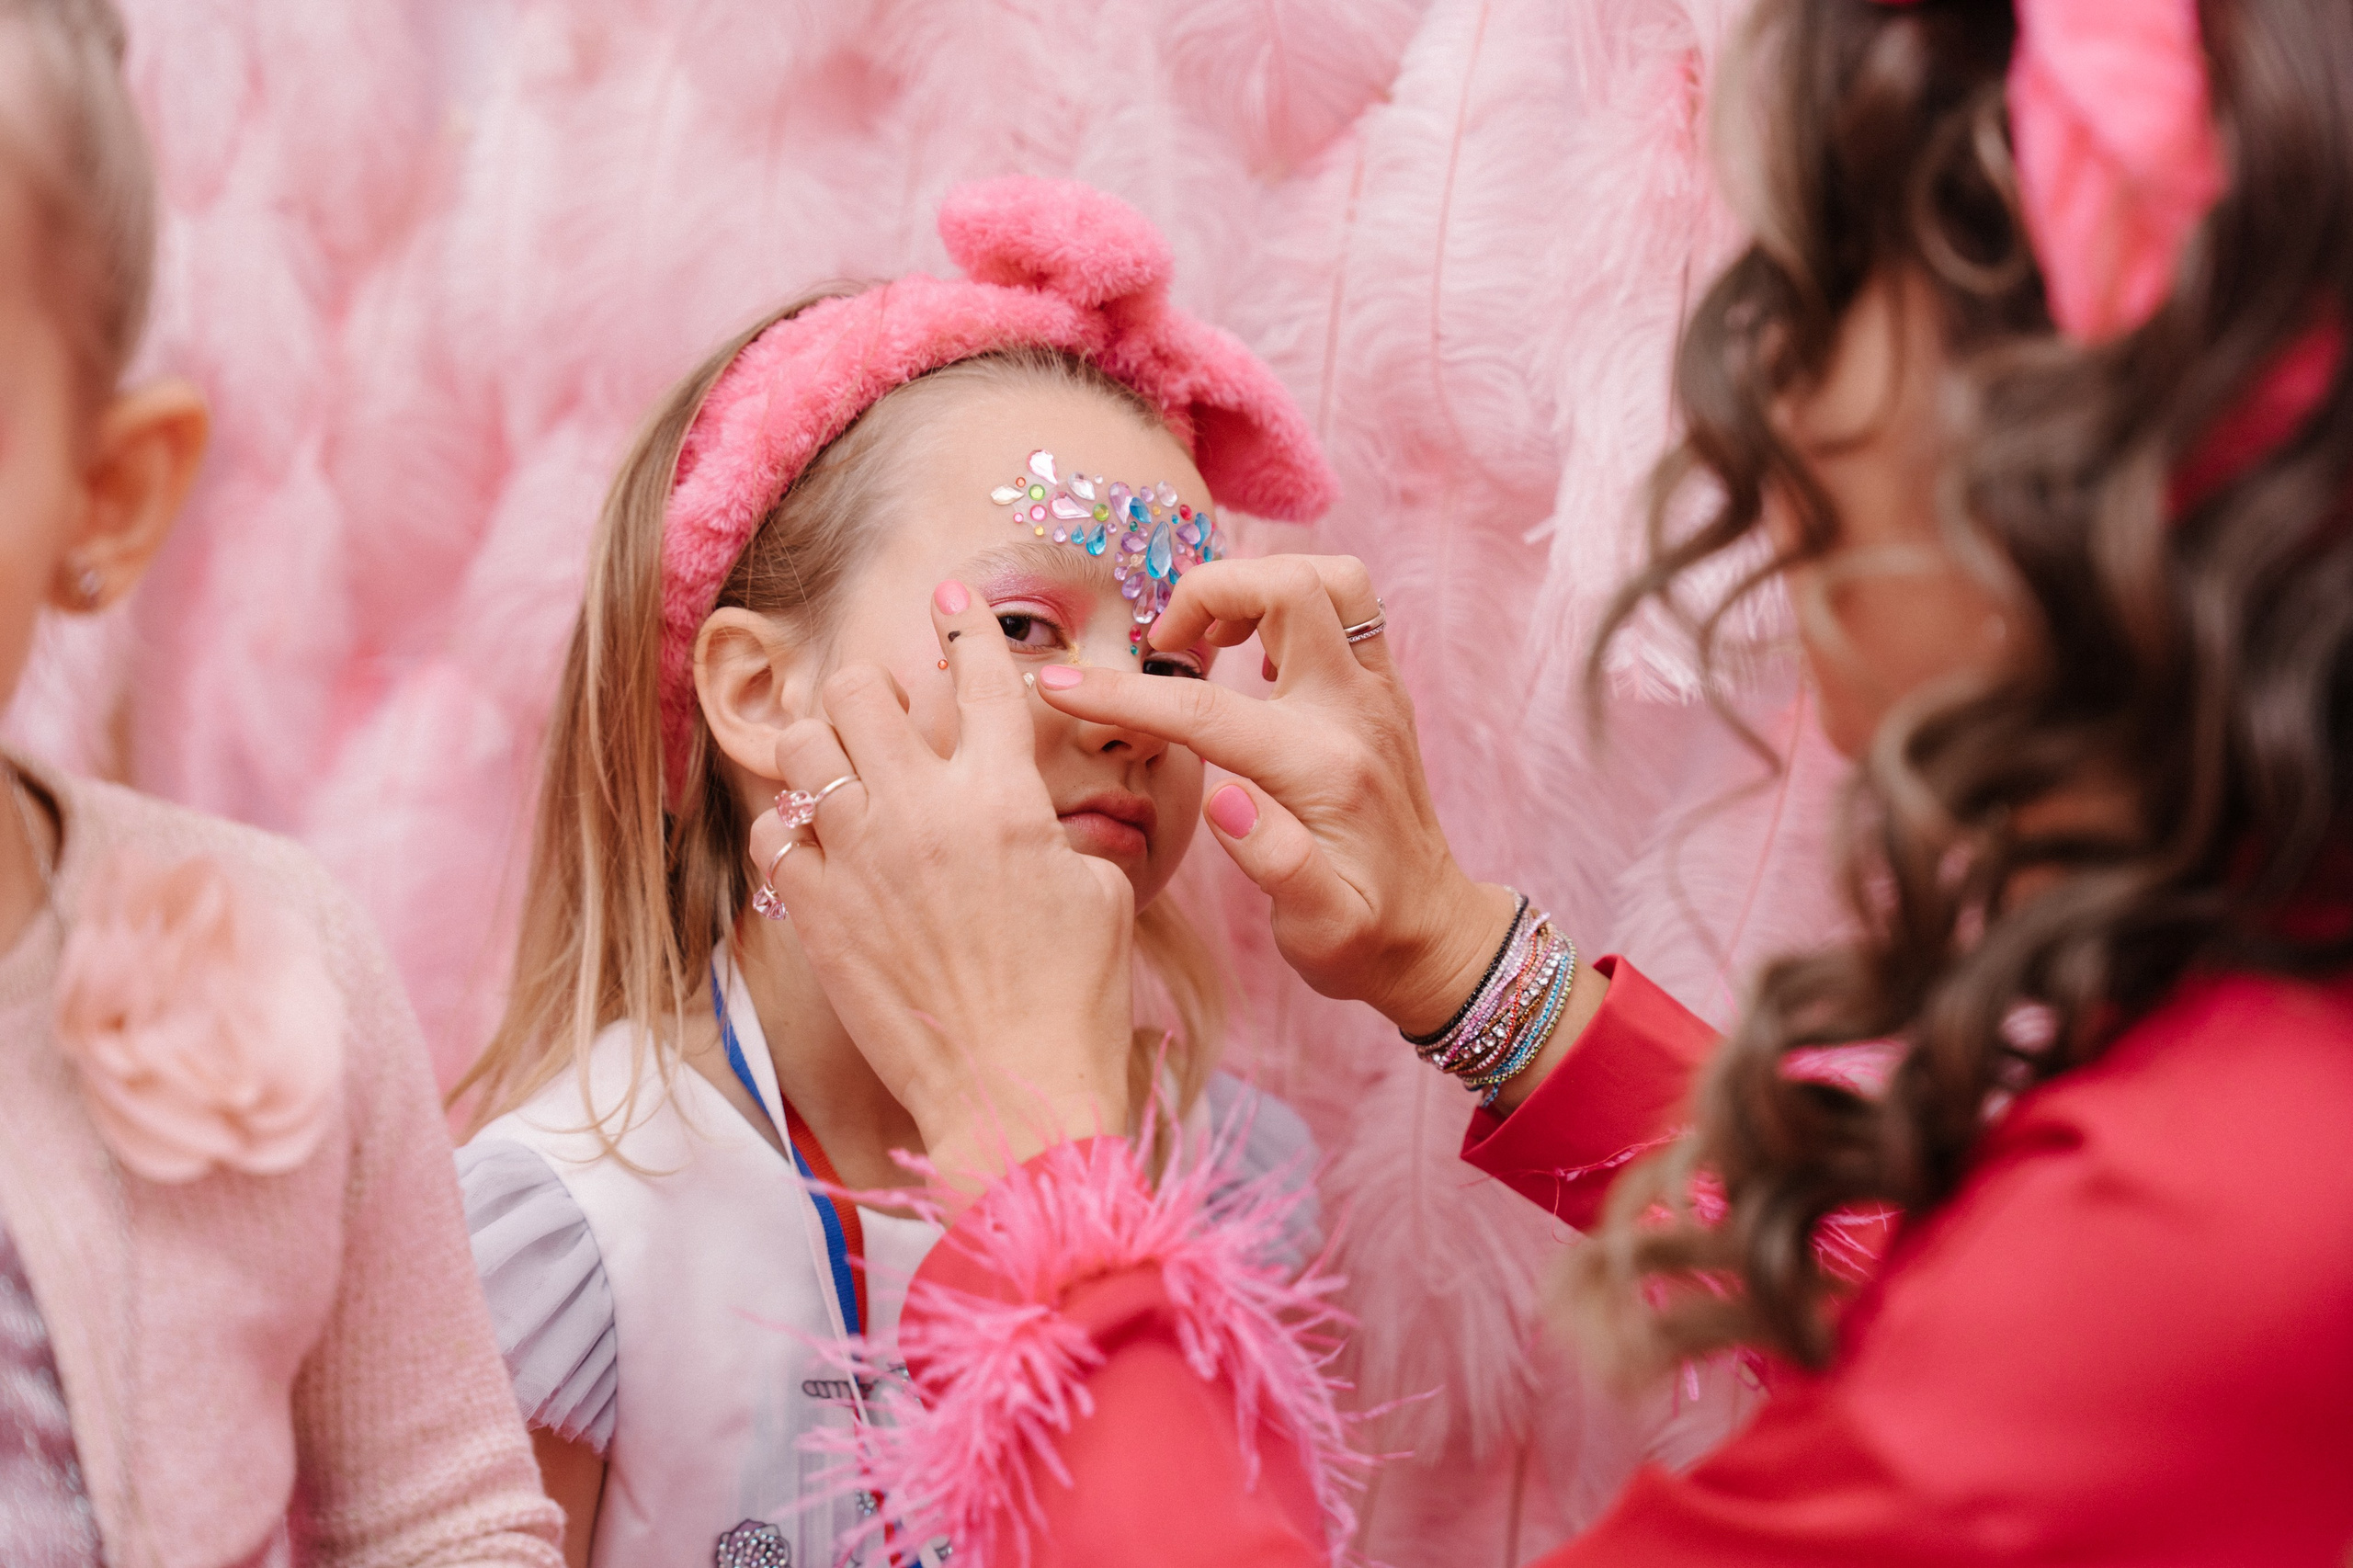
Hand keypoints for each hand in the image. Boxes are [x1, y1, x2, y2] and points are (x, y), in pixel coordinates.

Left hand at [756, 580, 1135, 1202]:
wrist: (1015, 1093)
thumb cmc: (1075, 1000)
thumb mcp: (1097, 892)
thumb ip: (1056, 830)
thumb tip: (1029, 815)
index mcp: (1005, 795)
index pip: (980, 673)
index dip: (964, 621)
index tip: (949, 596)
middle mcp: (924, 809)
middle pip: (864, 686)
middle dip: (876, 689)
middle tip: (892, 718)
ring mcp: (860, 857)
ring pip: (804, 742)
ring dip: (824, 746)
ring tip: (845, 772)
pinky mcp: (814, 910)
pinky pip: (773, 828)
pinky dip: (791, 825)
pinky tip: (818, 845)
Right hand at [1035, 555, 1517, 1035]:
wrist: (1435, 935)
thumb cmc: (1364, 939)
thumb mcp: (1317, 930)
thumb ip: (1273, 862)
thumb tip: (1221, 796)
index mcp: (1324, 773)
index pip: (1207, 711)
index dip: (1123, 694)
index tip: (1062, 688)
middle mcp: (1357, 715)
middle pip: (1292, 588)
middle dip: (1210, 592)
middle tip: (1165, 647)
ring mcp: (1377, 695)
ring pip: (1331, 579)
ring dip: (1260, 587)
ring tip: (1210, 642)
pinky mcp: (1383, 692)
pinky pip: (1344, 606)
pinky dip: (1290, 605)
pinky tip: (1254, 663)